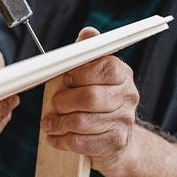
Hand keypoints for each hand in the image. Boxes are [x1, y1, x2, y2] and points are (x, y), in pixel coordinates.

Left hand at [41, 28, 139, 171]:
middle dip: (63, 101)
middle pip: (90, 97)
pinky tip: (55, 137)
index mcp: (122, 74)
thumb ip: (88, 53)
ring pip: (82, 122)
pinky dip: (62, 140)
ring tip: (49, 123)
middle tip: (54, 104)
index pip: (104, 67)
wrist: (117, 140)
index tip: (65, 78)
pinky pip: (82, 142)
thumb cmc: (97, 100)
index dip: (80, 73)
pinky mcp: (115, 142)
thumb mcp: (92, 74)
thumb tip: (88, 33)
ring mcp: (124, 121)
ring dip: (59, 123)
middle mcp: (128, 96)